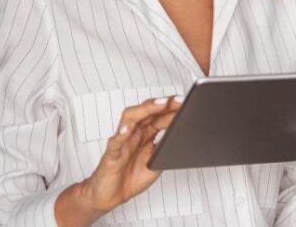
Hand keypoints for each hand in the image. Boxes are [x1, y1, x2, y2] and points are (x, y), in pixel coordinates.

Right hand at [78, 96, 182, 212]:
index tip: (185, 102)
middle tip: (177, 99)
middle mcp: (133, 134)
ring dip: (145, 110)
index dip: (172, 109)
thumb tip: (181, 136)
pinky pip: (115, 143)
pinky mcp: (111, 156)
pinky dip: (120, 135)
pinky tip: (127, 130)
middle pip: (146, 112)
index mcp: (144, 135)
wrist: (110, 195)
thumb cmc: (130, 177)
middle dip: (162, 104)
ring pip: (130, 119)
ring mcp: (122, 143)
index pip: (158, 116)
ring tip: (160, 104)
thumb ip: (164, 148)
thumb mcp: (155, 162)